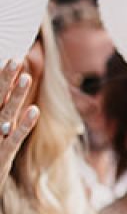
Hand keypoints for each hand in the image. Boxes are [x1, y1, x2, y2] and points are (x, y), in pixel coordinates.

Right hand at [0, 54, 38, 176]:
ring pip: (5, 114)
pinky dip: (24, 125)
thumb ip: (2, 113)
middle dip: (5, 79)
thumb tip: (8, 102)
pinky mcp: (2, 155)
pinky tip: (35, 111)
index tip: (11, 58)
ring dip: (16, 96)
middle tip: (16, 60)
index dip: (0, 77)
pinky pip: (14, 138)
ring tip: (26, 77)